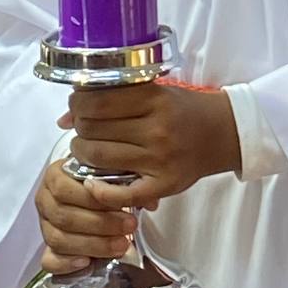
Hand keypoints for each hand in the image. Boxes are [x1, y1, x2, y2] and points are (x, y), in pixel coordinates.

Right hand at [34, 158, 136, 274]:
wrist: (92, 195)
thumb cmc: (102, 182)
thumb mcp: (114, 175)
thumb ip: (127, 183)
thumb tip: (150, 202)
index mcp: (56, 176)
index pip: (65, 188)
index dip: (94, 199)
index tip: (123, 206)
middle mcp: (45, 199)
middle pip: (65, 216)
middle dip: (100, 224)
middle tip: (129, 226)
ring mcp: (44, 226)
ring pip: (59, 239)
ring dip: (93, 244)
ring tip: (121, 245)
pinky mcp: (46, 249)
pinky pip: (49, 261)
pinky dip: (67, 263)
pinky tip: (88, 261)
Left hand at [58, 82, 241, 211]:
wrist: (222, 133)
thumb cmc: (184, 110)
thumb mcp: (155, 93)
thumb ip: (115, 99)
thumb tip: (65, 117)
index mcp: (155, 100)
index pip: (100, 101)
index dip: (79, 103)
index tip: (76, 104)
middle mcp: (157, 129)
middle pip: (96, 130)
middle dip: (78, 128)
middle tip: (79, 128)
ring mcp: (160, 159)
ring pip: (101, 158)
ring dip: (82, 154)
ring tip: (84, 149)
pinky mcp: (164, 185)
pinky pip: (122, 194)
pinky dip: (99, 191)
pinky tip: (91, 183)